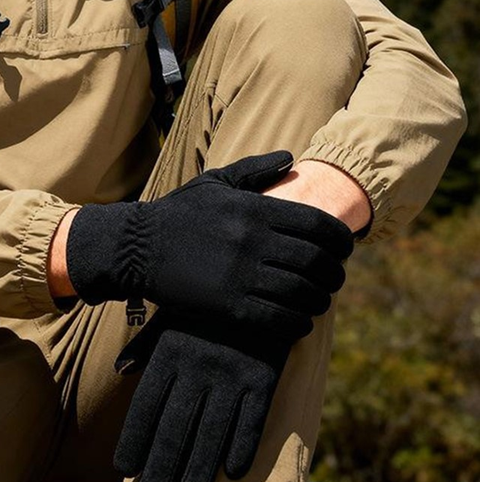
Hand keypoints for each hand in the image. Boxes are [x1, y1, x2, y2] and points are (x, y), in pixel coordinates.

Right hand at [66, 151, 352, 343]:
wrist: (137, 247)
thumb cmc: (177, 214)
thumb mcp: (214, 182)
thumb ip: (254, 169)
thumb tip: (290, 158)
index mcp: (256, 210)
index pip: (320, 226)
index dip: (342, 241)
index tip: (344, 250)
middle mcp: (255, 242)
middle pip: (317, 262)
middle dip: (334, 274)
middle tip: (333, 279)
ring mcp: (242, 275)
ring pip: (303, 293)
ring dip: (319, 300)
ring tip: (318, 301)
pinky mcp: (228, 305)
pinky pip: (279, 319)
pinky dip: (298, 323)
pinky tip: (299, 322)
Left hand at [113, 313, 290, 481]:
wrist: (256, 277)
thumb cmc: (204, 305)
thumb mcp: (170, 317)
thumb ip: (146, 346)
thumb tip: (120, 371)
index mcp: (170, 353)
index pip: (145, 406)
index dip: (134, 440)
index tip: (125, 469)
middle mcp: (197, 367)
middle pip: (175, 426)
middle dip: (161, 465)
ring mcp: (231, 372)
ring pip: (212, 431)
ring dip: (200, 467)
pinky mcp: (264, 375)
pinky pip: (253, 419)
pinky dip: (243, 446)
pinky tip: (233, 471)